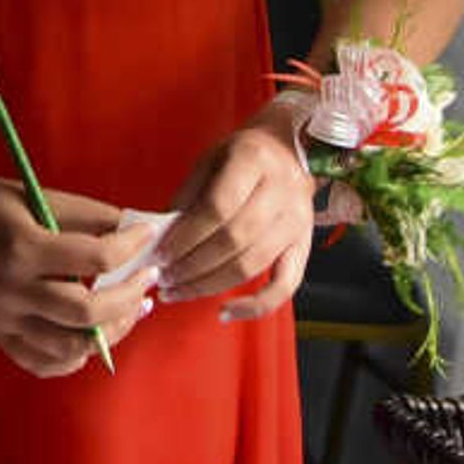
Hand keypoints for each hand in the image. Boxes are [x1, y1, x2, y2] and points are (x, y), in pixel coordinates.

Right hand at [0, 164, 159, 377]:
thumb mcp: (35, 197)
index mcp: (22, 247)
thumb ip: (87, 216)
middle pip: (87, 314)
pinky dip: (73, 357)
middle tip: (147, 281)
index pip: (95, 257)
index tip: (147, 237)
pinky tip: (91, 336)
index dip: (131, 248)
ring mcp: (0, 318)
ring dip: (111, 332)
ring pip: (70, 348)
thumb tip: (135, 232)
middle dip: (129, 299)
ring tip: (130, 310)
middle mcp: (10, 290)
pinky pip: (42, 363)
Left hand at [146, 97, 322, 320]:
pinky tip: (225, 312)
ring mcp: (297, 221)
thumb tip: (159, 238)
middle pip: (234, 240)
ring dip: (209, 285)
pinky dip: (256, 306)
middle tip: (163, 277)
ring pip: (252, 265)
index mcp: (254, 160)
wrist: (291, 151)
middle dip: (191, 266)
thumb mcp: (210, 160)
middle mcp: (282, 191)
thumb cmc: (243, 156)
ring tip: (177, 290)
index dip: (185, 236)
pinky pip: (285, 286)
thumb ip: (187, 197)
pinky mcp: (305, 246)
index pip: (217, 207)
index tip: (159, 254)